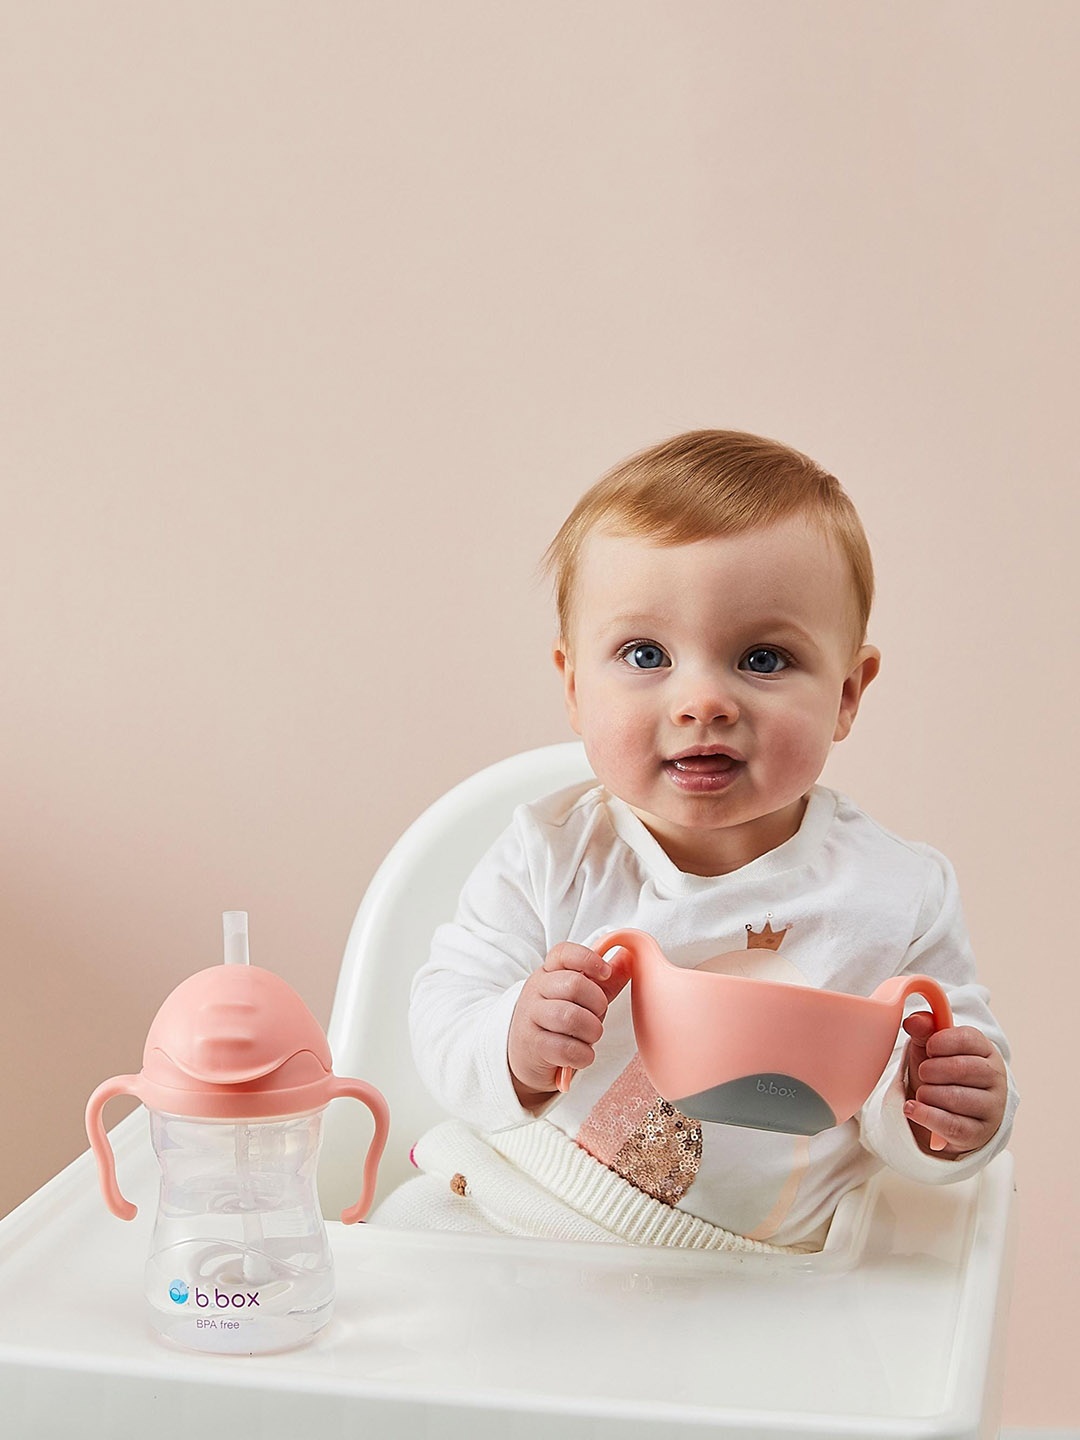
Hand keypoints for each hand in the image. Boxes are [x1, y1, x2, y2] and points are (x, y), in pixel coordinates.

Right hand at [508, 942, 628, 1106]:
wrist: (526, 1054)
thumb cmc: (559, 1021)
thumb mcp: (582, 997)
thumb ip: (606, 980)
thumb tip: (628, 955)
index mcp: (549, 972)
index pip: (564, 953)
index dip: (588, 959)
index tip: (605, 973)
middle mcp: (536, 990)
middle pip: (574, 984)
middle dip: (597, 1003)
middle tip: (598, 1015)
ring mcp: (531, 1016)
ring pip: (570, 1017)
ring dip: (591, 1031)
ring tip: (591, 1036)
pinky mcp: (532, 1045)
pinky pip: (566, 1048)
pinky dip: (583, 1055)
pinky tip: (581, 1055)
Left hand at [901, 1014, 1007, 1156]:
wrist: (946, 1116)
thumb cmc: (941, 1076)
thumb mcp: (931, 1051)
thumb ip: (924, 1031)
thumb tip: (915, 1020)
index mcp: (986, 1050)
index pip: (968, 1039)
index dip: (942, 1041)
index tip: (929, 1048)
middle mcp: (995, 1078)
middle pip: (963, 1068)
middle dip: (933, 1070)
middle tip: (923, 1073)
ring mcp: (991, 1107)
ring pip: (957, 1098)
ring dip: (929, 1094)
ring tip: (921, 1092)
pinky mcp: (979, 1133)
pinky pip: (952, 1125)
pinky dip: (927, 1116)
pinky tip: (912, 1108)